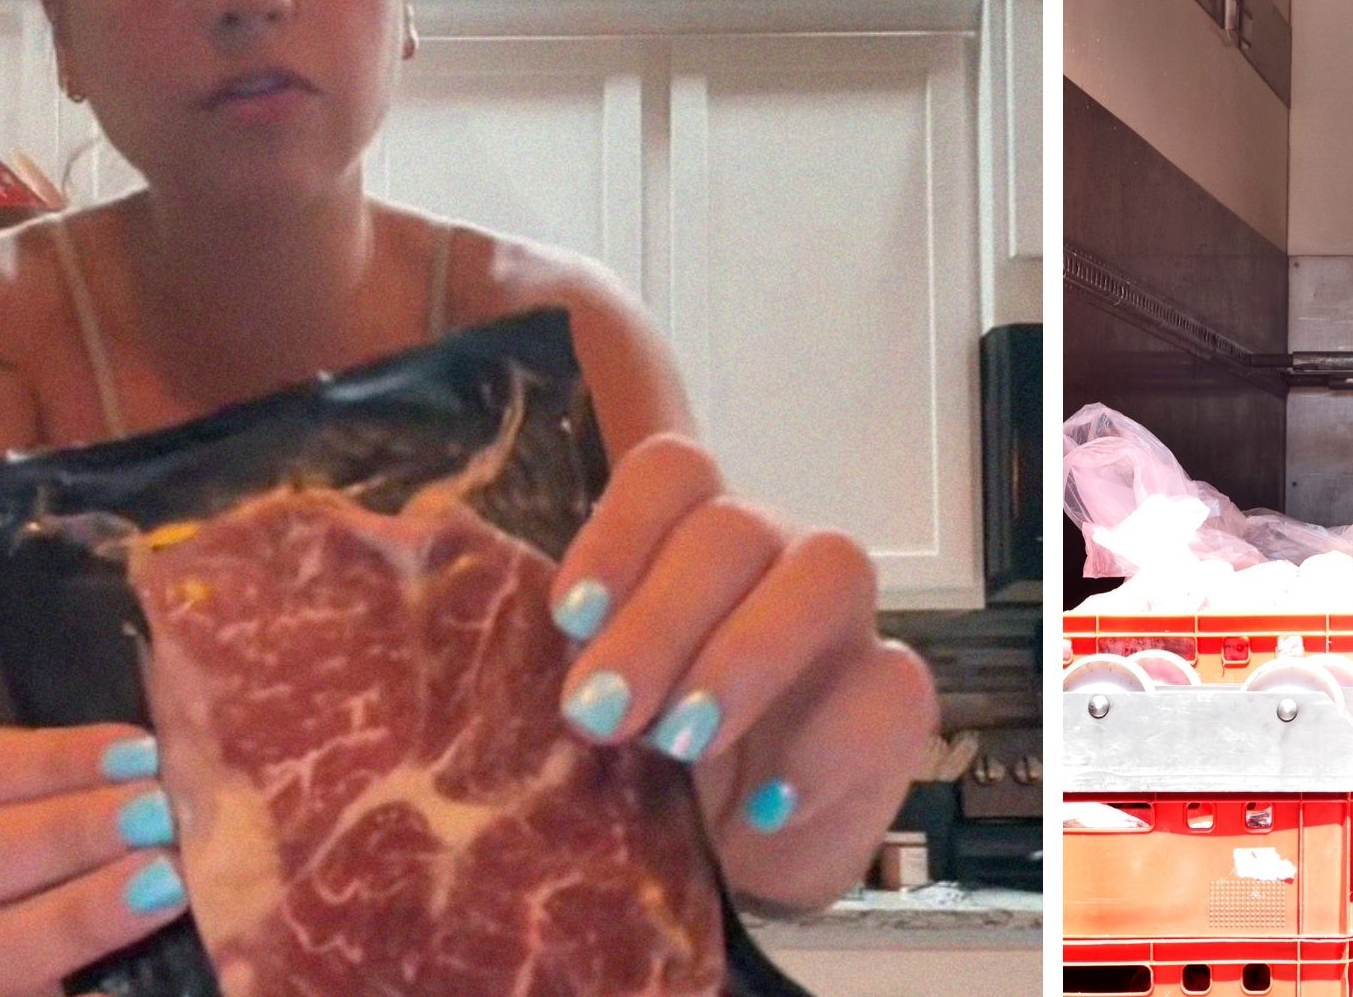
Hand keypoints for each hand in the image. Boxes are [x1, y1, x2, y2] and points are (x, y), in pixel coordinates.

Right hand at [0, 725, 189, 996]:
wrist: (57, 961)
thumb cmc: (54, 855)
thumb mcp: (48, 800)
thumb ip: (82, 773)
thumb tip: (157, 750)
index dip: (41, 760)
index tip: (138, 753)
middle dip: (60, 833)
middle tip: (155, 814)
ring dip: (75, 915)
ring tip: (165, 882)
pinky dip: (80, 992)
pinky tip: (135, 972)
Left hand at [546, 434, 938, 913]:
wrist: (716, 880)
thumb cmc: (639, 781)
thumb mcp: (581, 719)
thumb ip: (557, 666)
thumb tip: (459, 638)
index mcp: (683, 548)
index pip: (671, 472)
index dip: (623, 523)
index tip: (567, 614)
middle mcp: (770, 562)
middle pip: (734, 527)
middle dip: (660, 618)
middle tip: (599, 712)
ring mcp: (842, 624)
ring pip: (829, 570)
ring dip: (747, 652)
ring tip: (680, 742)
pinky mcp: (893, 700)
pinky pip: (893, 684)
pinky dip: (823, 745)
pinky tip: (765, 802)